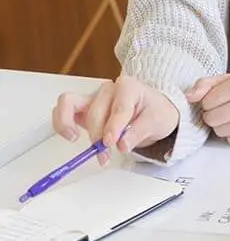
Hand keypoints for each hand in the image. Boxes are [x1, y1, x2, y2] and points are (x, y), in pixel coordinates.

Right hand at [52, 76, 179, 162]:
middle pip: (95, 110)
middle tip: (105, 154)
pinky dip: (61, 123)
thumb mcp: (157, 122)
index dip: (114, 126)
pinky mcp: (83, 109)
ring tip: (77, 142)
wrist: (153, 112)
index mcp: (129, 86)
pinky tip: (70, 136)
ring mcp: (94, 98)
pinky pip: (63, 109)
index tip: (111, 142)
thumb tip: (122, 144)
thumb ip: (139, 132)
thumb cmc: (155, 112)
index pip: (119, 107)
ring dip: (73, 126)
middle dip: (98, 135)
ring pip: (71, 104)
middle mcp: (109, 89)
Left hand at [186, 73, 229, 145]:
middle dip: (214, 116)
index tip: (219, 99)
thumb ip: (205, 84)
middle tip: (224, 110)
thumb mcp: (229, 79)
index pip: (208, 102)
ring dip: (223, 126)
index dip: (208, 102)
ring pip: (222, 132)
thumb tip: (189, 97)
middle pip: (213, 119)